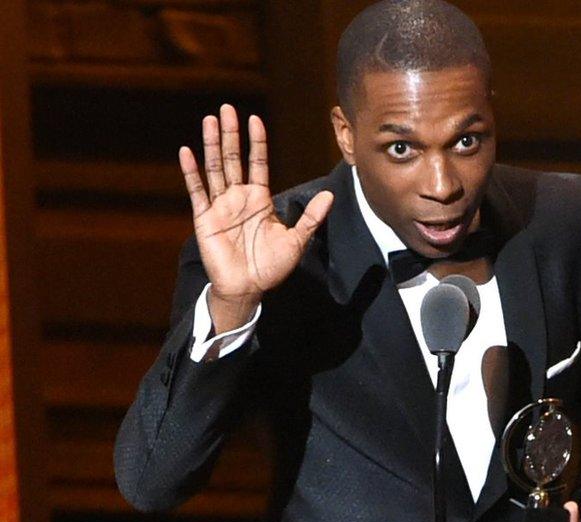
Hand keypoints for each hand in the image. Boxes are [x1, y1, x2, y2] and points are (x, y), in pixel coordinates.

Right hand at [180, 104, 333, 331]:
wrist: (248, 289)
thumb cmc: (271, 267)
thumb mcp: (297, 240)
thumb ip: (311, 217)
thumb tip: (329, 195)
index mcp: (260, 200)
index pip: (258, 163)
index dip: (256, 142)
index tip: (255, 119)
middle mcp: (238, 198)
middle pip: (233, 159)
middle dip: (231, 134)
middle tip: (227, 108)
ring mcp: (220, 206)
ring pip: (215, 168)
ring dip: (212, 144)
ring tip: (209, 120)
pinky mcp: (205, 219)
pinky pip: (197, 191)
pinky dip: (191, 172)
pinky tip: (187, 152)